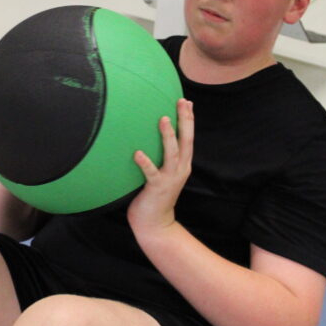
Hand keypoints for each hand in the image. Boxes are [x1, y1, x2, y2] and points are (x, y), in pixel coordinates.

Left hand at [127, 98, 193, 236]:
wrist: (155, 224)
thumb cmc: (155, 196)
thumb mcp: (164, 173)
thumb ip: (164, 158)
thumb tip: (154, 138)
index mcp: (183, 165)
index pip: (188, 138)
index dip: (189, 119)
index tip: (186, 101)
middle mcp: (180, 169)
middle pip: (186, 141)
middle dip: (185, 121)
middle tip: (182, 102)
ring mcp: (169, 179)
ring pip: (172, 154)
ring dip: (168, 136)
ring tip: (163, 119)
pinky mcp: (156, 188)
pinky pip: (151, 173)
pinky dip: (145, 162)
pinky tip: (137, 153)